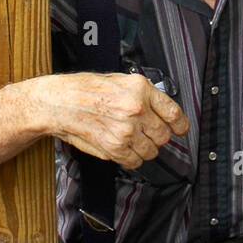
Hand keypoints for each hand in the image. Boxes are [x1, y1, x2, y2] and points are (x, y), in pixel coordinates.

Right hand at [30, 72, 188, 168]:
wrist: (61, 102)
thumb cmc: (86, 89)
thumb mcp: (121, 81)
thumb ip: (144, 95)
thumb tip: (161, 110)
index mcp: (141, 89)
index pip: (173, 113)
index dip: (181, 124)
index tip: (181, 128)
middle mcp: (136, 110)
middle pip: (164, 135)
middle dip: (158, 136)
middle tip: (147, 132)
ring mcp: (126, 130)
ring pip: (151, 151)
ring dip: (144, 148)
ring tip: (131, 138)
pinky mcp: (114, 148)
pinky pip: (135, 162)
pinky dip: (131, 158)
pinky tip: (123, 147)